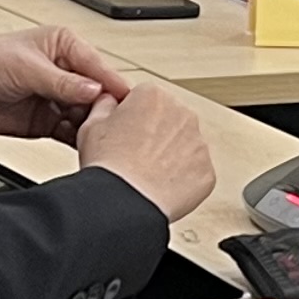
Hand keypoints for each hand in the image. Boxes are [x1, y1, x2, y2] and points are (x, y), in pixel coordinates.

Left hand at [0, 26, 132, 142]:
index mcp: (64, 46)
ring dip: (94, 128)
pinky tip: (85, 146)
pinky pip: (71, 132)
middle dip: (106, 111)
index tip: (129, 104)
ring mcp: (56, 98)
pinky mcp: (47, 121)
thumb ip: (61, 81)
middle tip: (115, 128)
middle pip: (98, 95)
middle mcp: (65, 72)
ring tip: (102, 140)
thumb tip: (94, 89)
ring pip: (87, 116)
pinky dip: (79, 140)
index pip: (99, 67)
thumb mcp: (24, 67)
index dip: (114, 86)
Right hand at [73, 75, 215, 222]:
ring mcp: (198, 143)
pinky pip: (194, 172)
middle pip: (169, 120)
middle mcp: (182, 114)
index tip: (124, 134)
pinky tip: (159, 188)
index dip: (131, 119)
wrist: (125, 202)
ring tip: (145, 175)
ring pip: (184, 146)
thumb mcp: (91, 125)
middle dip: (155, 135)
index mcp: (154, 96)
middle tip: (133, 157)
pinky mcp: (206, 171)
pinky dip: (181, 180)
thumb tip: (109, 101)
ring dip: (169, 157)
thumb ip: (104, 105)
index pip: (146, 100)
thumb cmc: (108, 165)